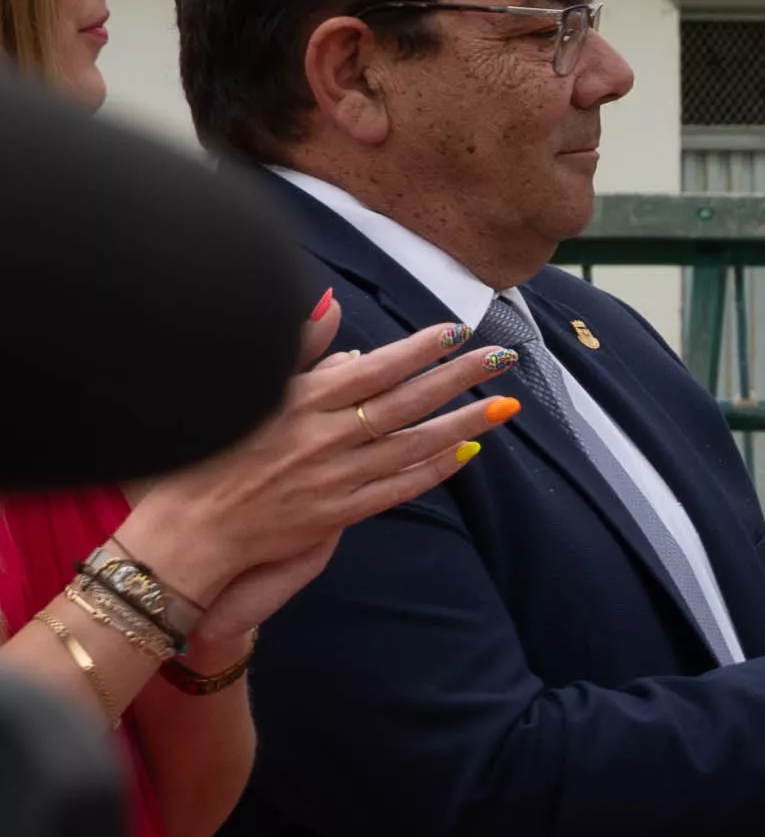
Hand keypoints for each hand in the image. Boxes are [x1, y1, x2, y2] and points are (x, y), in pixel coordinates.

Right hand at [118, 301, 518, 644]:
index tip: (456, 330)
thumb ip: (294, 349)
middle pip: (405, 403)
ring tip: (504, 405)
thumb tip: (333, 307)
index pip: (373, 369)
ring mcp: (335, 478)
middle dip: (459, 378)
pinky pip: (399, 489)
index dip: (419, 350)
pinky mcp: (339, 514)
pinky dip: (435, 470)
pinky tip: (467, 454)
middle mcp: (323, 438)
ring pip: (413, 446)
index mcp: (298, 402)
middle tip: (503, 357)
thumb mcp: (246, 390)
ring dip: (463, 424)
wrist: (189, 529)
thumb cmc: (209, 453)